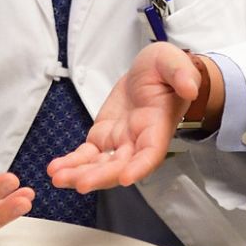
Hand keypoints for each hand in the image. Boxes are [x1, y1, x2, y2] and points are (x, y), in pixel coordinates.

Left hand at [47, 44, 212, 192]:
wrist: (150, 71)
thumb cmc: (166, 69)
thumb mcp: (174, 62)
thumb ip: (182, 74)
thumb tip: (190, 87)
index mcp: (158, 126)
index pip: (151, 153)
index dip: (139, 167)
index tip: (126, 178)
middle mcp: (139, 140)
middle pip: (121, 166)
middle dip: (100, 176)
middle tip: (79, 184)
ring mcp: (120, 141)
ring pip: (100, 165)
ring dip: (80, 174)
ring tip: (58, 178)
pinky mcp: (103, 136)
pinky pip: (87, 154)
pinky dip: (72, 162)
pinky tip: (55, 169)